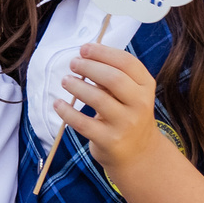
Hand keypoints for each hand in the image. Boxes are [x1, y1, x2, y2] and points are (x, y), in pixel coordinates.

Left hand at [58, 43, 165, 175]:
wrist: (139, 153)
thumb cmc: (127, 115)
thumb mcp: (130, 94)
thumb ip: (113, 77)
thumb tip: (84, 57)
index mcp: (146, 87)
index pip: (128, 63)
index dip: (104, 52)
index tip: (84, 48)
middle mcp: (140, 104)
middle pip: (114, 79)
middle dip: (89, 67)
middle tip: (73, 63)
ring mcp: (126, 124)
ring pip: (98, 99)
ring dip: (77, 86)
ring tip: (65, 80)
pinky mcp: (109, 141)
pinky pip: (83, 123)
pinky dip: (67, 111)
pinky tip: (58, 103)